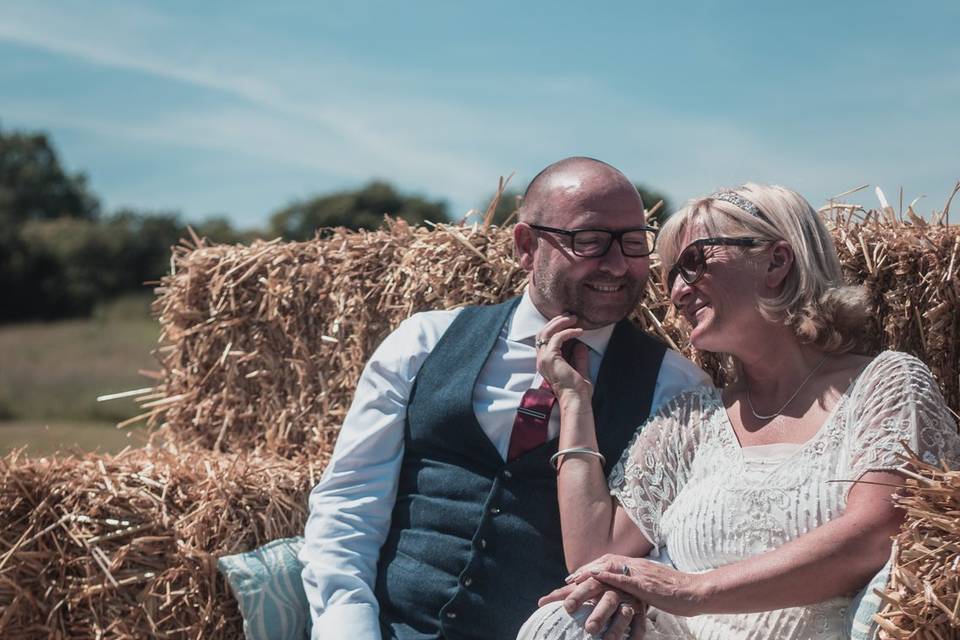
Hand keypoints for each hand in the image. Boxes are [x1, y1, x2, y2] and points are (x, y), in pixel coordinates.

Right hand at [536, 314, 591, 400]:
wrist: (576, 400)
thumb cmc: (577, 390)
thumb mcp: (579, 369)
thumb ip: (578, 357)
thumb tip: (581, 345)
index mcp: (545, 362)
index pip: (544, 339)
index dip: (555, 327)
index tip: (569, 321)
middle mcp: (541, 360)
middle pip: (542, 332)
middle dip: (556, 321)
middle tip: (570, 315)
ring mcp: (543, 359)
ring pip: (546, 332)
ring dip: (560, 322)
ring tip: (574, 318)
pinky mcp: (550, 358)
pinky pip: (557, 338)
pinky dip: (568, 332)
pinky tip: (579, 331)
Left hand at [539, 579, 644, 639]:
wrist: (632, 579)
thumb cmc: (600, 586)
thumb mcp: (584, 587)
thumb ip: (564, 594)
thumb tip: (540, 603)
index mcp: (600, 581)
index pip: (588, 586)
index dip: (578, 596)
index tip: (567, 607)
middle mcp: (616, 590)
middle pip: (608, 600)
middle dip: (599, 614)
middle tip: (589, 628)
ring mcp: (630, 600)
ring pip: (625, 613)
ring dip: (617, 627)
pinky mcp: (641, 612)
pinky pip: (640, 624)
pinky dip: (636, 635)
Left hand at [566, 554, 706, 617]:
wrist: (696, 591)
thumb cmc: (677, 593)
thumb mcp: (653, 587)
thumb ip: (639, 586)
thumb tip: (628, 592)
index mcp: (638, 566)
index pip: (609, 562)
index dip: (591, 568)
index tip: (575, 576)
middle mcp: (637, 565)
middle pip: (604, 562)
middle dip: (584, 570)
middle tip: (568, 580)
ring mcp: (641, 573)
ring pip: (610, 567)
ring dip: (590, 572)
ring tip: (574, 579)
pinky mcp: (646, 584)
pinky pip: (624, 577)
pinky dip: (608, 575)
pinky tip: (596, 576)